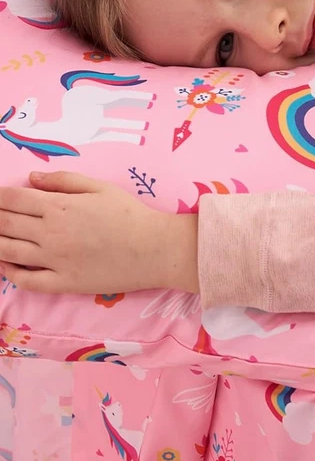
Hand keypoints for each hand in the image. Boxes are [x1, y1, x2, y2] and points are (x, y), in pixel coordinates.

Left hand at [0, 171, 198, 295]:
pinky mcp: (62, 282)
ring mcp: (54, 260)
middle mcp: (51, 233)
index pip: (13, 199)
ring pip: (8, 252)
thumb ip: (64, 181)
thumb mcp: (101, 188)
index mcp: (59, 207)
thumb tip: (32, 178)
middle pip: (5, 224)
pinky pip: (26, 280)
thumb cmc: (131, 215)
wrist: (154, 249)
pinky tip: (6, 265)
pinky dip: (10, 272)